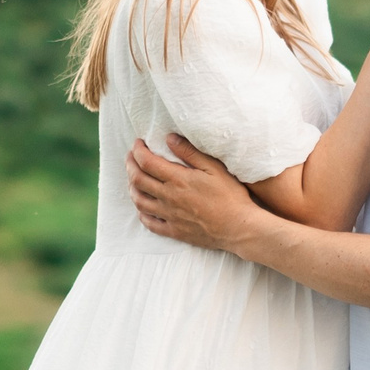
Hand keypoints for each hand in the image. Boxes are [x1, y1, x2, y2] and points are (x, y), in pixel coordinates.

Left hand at [128, 135, 260, 253]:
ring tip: (134, 178)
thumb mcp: (214, 168)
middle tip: (131, 157)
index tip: (138, 143)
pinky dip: (141, 212)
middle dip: (130, 165)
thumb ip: (190, 152)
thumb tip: (169, 138)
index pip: (147, 162)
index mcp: (178, 180)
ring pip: (139, 201)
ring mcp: (169, 216)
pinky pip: (149, 223)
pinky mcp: (174, 231)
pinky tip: (143, 207)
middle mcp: (169, 197)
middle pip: (138, 180)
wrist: (239, 228)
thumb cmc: (231, 196)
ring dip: (132, 187)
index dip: (138, 150)